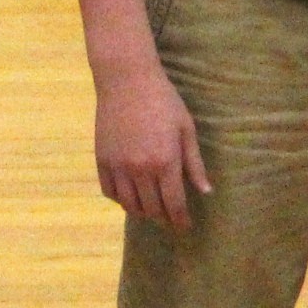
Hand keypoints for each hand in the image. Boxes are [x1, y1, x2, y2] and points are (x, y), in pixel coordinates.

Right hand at [94, 60, 210, 228]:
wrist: (126, 80)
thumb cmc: (163, 101)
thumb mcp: (186, 129)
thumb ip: (194, 163)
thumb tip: (205, 191)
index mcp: (165, 162)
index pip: (174, 204)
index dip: (181, 220)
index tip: (185, 227)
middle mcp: (140, 170)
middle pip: (152, 209)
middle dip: (164, 218)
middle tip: (170, 217)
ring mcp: (118, 166)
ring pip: (130, 205)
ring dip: (143, 212)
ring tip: (152, 209)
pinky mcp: (102, 161)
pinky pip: (110, 192)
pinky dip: (121, 200)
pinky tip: (130, 196)